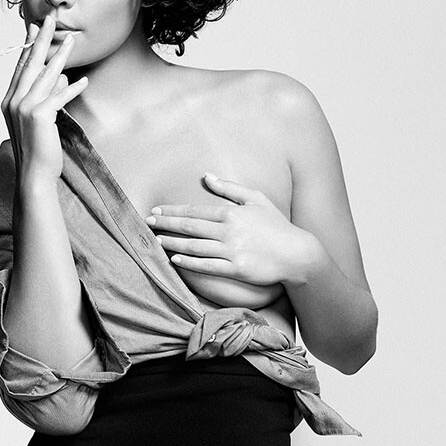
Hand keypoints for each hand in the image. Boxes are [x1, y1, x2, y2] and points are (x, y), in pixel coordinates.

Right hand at [0, 13, 87, 183]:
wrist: (33, 174)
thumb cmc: (38, 149)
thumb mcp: (40, 120)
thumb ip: (47, 96)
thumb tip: (61, 77)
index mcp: (9, 100)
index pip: (21, 67)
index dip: (29, 46)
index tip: (34, 27)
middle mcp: (13, 101)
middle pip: (30, 64)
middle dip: (42, 40)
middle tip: (50, 19)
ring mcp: (25, 108)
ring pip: (45, 76)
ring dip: (60, 57)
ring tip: (71, 41)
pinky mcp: (40, 116)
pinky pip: (59, 96)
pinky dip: (72, 88)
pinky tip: (83, 80)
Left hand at [145, 173, 316, 286]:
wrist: (297, 253)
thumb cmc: (277, 225)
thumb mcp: (256, 199)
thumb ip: (229, 188)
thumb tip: (206, 176)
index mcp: (231, 212)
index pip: (195, 211)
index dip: (173, 211)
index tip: (156, 211)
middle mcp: (228, 230)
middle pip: (189, 227)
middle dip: (166, 224)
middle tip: (148, 223)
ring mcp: (231, 250)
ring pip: (193, 246)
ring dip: (172, 243)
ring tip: (156, 241)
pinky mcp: (235, 269)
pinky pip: (206, 266)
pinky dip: (189, 263)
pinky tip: (175, 260)